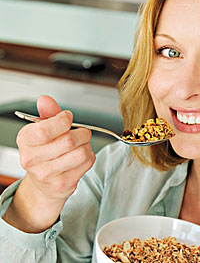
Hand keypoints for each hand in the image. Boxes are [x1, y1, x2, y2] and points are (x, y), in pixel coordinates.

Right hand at [3, 95, 95, 232]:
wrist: (43, 183)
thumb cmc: (45, 152)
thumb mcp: (43, 130)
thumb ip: (48, 113)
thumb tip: (45, 100)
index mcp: (26, 140)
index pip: (46, 129)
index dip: (63, 120)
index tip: (68, 118)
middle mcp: (32, 159)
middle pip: (69, 140)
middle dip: (82, 133)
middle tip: (82, 132)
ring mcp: (46, 174)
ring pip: (81, 153)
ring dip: (87, 146)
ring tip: (81, 146)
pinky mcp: (62, 184)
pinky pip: (87, 163)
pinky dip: (89, 157)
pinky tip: (80, 158)